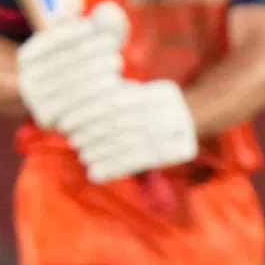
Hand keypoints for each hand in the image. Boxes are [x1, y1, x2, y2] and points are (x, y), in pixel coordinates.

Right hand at [16, 0, 127, 129]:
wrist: (87, 99)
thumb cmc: (92, 57)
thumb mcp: (96, 37)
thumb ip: (101, 20)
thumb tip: (105, 10)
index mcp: (28, 56)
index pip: (49, 41)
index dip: (72, 32)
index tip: (95, 27)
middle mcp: (25, 79)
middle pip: (58, 63)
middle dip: (87, 53)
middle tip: (113, 47)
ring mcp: (34, 102)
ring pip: (65, 87)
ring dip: (93, 74)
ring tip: (117, 63)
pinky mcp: (47, 120)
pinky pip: (70, 110)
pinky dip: (94, 99)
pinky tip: (115, 88)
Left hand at [59, 79, 198, 183]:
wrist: (197, 120)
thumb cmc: (154, 111)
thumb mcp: (139, 97)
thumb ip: (114, 99)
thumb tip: (73, 104)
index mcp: (161, 92)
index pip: (118, 100)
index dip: (89, 111)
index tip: (67, 120)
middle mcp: (173, 109)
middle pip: (124, 122)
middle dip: (94, 132)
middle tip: (73, 139)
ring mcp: (180, 129)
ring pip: (131, 143)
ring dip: (102, 151)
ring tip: (83, 155)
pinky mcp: (183, 151)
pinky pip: (140, 162)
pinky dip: (114, 168)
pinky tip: (95, 173)